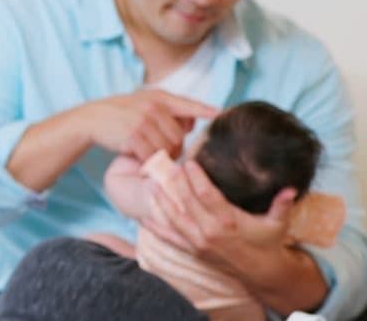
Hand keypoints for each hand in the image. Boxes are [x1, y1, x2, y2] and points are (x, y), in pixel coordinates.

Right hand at [81, 90, 217, 161]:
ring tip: (150, 153)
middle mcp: (152, 107)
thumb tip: (193, 123)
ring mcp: (142, 121)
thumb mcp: (143, 103)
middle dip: (174, 147)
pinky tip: (139, 156)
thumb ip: (168, 110)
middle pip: (178, 135)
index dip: (202, 110)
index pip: (186, 104)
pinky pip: (151, 154)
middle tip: (162, 151)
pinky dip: (148, 159)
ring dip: (161, 155)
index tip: (218, 113)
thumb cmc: (121, 113)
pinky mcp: (133, 136)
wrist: (92, 119)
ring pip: (167, 147)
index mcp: (158, 97)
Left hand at [143, 160, 294, 270]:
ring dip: (161, 201)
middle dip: (176, 183)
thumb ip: (282, 205)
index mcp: (229, 221)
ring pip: (174, 218)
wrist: (261, 273)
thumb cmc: (268, 243)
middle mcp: (210, 232)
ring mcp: (199, 243)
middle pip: (187, 203)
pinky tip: (144, 218)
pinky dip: (156, 227)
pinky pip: (170, 238)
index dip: (196, 178)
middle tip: (169, 166)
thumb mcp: (277, 224)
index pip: (207, 195)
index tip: (190, 163)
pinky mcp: (193, 251)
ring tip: (151, 185)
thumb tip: (291, 187)